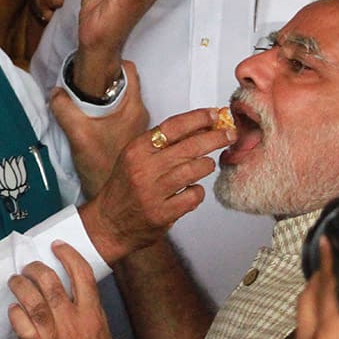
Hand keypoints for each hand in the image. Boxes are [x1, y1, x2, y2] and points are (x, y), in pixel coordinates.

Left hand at [8, 241, 120, 338]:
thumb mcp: (104, 328)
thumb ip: (90, 307)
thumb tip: (78, 289)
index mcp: (91, 314)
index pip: (81, 274)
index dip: (68, 256)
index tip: (58, 247)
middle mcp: (71, 322)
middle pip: (50, 284)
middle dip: (37, 269)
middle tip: (31, 266)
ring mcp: (53, 336)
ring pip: (33, 302)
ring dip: (21, 287)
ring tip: (16, 280)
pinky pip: (22, 328)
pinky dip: (15, 315)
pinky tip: (14, 309)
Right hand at [51, 61, 149, 197]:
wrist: (114, 201)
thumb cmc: (99, 167)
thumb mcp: (78, 135)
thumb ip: (64, 108)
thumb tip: (55, 91)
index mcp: (132, 107)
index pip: (130, 70)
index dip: (114, 62)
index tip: (97, 65)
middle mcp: (142, 115)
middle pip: (133, 83)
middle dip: (114, 78)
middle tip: (94, 81)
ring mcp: (143, 128)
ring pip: (131, 99)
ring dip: (117, 96)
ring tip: (98, 101)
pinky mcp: (140, 141)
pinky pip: (131, 117)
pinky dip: (119, 114)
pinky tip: (104, 121)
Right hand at [78, 108, 234, 263]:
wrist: (108, 224)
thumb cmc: (125, 188)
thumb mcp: (135, 158)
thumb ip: (162, 144)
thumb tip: (199, 127)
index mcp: (137, 150)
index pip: (173, 126)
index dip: (198, 118)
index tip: (214, 115)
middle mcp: (143, 168)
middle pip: (189, 146)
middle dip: (215, 138)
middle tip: (229, 135)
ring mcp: (153, 192)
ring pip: (194, 169)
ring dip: (207, 165)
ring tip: (206, 165)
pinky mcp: (162, 213)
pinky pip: (193, 196)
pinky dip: (198, 192)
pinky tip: (192, 191)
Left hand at [296, 237, 338, 338]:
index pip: (327, 292)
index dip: (328, 265)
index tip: (326, 245)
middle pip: (307, 300)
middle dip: (316, 278)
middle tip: (331, 263)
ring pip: (302, 317)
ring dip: (313, 299)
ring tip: (331, 289)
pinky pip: (304, 336)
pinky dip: (313, 320)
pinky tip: (328, 326)